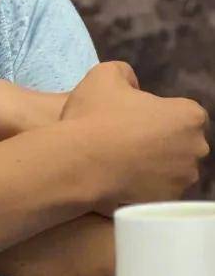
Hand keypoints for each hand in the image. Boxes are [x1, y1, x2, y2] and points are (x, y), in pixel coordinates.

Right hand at [62, 62, 209, 213]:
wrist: (79, 162)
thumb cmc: (95, 116)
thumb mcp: (104, 74)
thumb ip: (126, 73)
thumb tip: (132, 88)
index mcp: (188, 116)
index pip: (183, 112)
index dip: (156, 112)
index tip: (132, 115)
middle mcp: (195, 150)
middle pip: (180, 141)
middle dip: (158, 138)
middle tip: (123, 134)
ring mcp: (182, 180)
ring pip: (169, 166)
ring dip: (151, 161)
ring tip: (116, 155)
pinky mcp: (165, 201)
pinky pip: (156, 188)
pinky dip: (141, 182)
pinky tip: (116, 173)